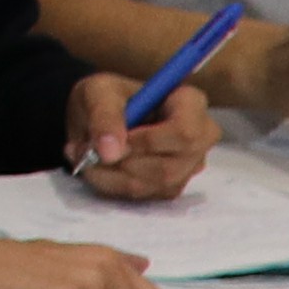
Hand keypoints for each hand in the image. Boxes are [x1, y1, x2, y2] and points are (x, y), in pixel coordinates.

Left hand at [64, 72, 219, 199]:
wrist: (98, 115)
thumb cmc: (106, 96)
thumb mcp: (97, 93)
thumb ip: (103, 117)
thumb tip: (110, 153)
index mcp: (189, 103)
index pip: (185, 132)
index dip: (149, 141)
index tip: (119, 137)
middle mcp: (199, 138)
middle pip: (170, 167)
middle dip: (126, 163)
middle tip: (94, 149)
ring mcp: (188, 166)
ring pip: (156, 185)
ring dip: (114, 175)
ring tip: (89, 155)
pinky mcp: (172, 186)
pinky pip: (146, 196)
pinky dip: (113, 184)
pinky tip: (99, 167)